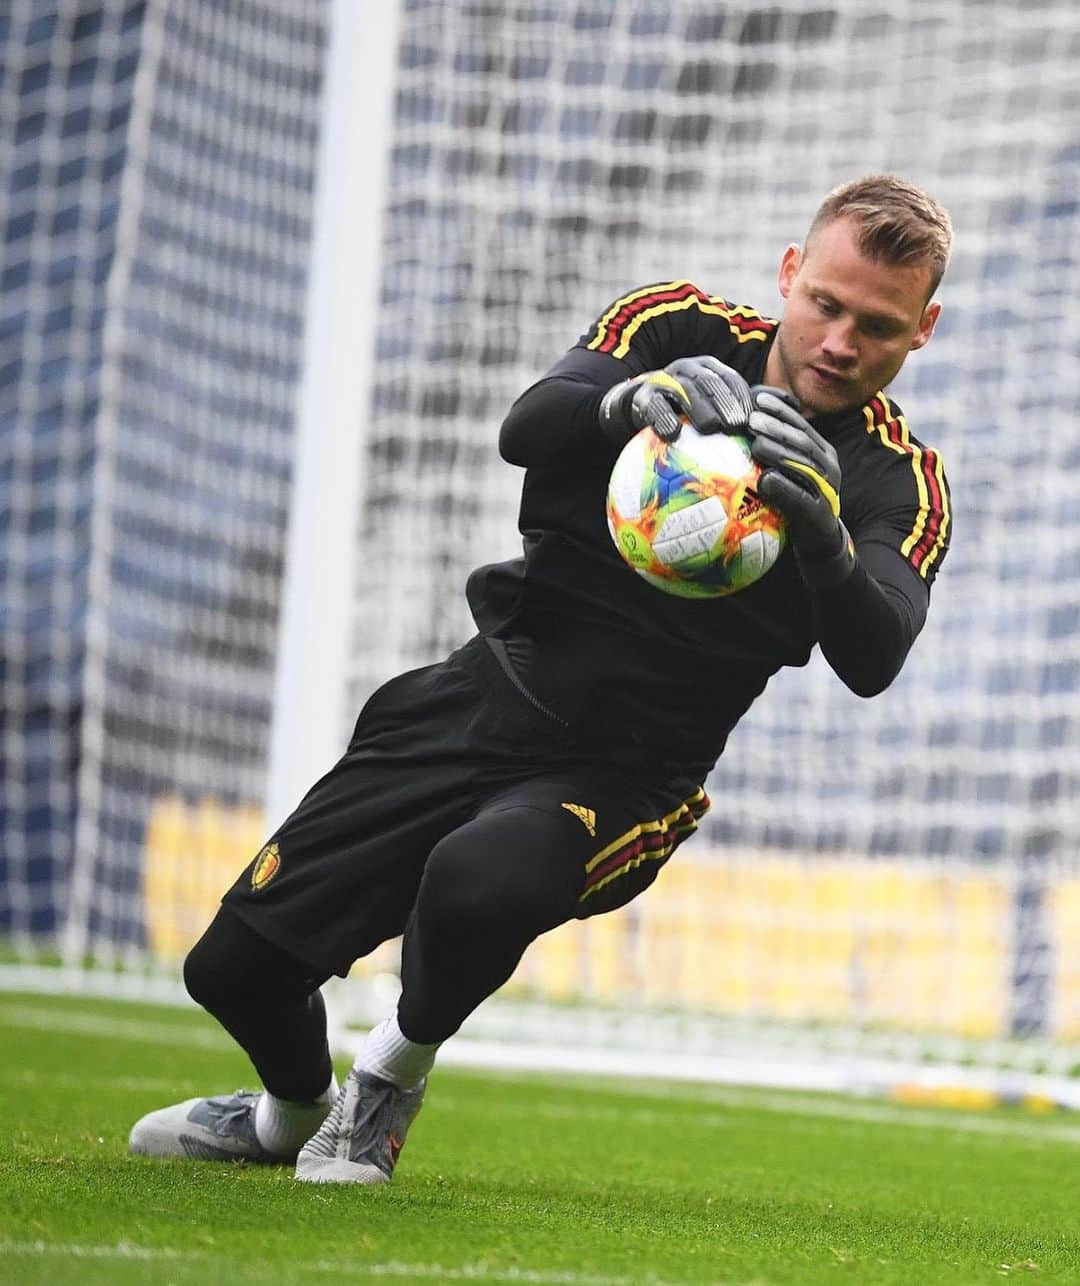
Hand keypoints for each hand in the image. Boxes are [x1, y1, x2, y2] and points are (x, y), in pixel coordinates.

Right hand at [599, 356, 753, 444]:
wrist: (638, 405)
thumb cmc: (682, 412)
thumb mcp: (706, 406)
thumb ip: (729, 414)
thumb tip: (762, 435)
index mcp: (707, 369)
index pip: (730, 379)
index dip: (742, 397)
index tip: (752, 420)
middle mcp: (687, 369)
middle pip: (709, 382)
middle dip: (725, 402)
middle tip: (736, 425)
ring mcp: (664, 380)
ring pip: (684, 390)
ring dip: (699, 408)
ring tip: (711, 428)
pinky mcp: (643, 397)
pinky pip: (654, 406)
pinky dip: (663, 419)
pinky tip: (673, 434)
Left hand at [748, 386, 854, 585]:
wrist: (820, 538)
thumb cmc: (798, 499)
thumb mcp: (790, 469)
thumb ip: (777, 448)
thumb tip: (747, 422)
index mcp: (821, 450)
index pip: (800, 424)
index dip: (780, 410)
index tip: (757, 398)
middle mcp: (828, 465)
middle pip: (801, 441)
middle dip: (777, 427)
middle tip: (751, 419)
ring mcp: (826, 488)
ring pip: (803, 465)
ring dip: (779, 453)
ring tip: (756, 445)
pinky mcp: (819, 513)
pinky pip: (801, 498)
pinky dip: (784, 488)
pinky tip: (765, 480)